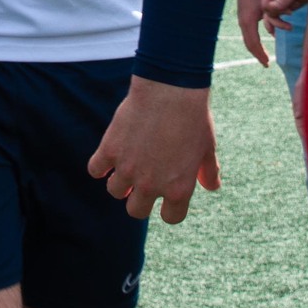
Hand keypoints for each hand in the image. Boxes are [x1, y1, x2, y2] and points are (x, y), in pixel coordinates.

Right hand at [88, 77, 219, 223]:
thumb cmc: (193, 116)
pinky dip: (100, 165)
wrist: (170, 89)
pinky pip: (95, 169)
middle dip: (139, 198)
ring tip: (128, 164)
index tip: (165, 196)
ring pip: (115, 191)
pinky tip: (110, 153)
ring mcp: (128, 169)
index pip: (170, 218)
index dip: (168, 208)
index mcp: (178, 189)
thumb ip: (208, 171)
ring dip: (120, 181)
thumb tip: (212, 186)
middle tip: (142, 180)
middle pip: (136, 211)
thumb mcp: (207, 147)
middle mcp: (151, 185)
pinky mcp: (110, 150)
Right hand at [234, 0, 271, 64]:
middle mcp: (243, 24)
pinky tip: (261, 46)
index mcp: (248, 22)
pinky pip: (249, 36)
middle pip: (249, 44)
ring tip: (264, 58)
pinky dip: (255, 43)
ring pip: (248, 41)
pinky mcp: (244, 20)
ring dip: (256, 50)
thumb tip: (281, 26)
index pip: (254, 42)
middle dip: (258, 55)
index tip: (267, 62)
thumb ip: (275, 14)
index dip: (260, 53)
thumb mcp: (267, 3)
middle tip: (266, 64)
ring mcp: (242, 22)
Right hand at [261, 0, 307, 27]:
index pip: (265, 5)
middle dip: (277, 20)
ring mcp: (275, 2)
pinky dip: (279, 24)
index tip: (289, 12)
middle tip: (289, 27)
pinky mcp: (281, 7)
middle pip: (267, 12)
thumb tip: (270, 11)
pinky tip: (282, 30)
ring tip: (289, 28)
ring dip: (278, 24)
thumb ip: (282, 0)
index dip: (274, 11)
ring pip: (271, 17)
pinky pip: (277, 17)